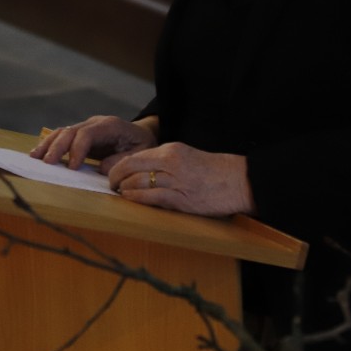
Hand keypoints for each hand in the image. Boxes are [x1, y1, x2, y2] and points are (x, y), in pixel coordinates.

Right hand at [30, 115, 156, 169]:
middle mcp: (95, 123)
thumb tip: (101, 167)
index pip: (87, 134)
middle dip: (57, 147)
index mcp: (110, 126)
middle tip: (47, 163)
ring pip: (63, 131)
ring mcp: (86, 127)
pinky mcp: (80, 135)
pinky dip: (50, 144)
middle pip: (71, 131)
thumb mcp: (140, 153)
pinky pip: (62, 137)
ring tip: (35, 157)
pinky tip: (38, 154)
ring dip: (48, 144)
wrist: (142, 134)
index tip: (73, 167)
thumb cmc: (142, 144)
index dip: (77, 149)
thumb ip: (122, 160)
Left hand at [106, 142, 254, 217]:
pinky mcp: (181, 199)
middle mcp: (171, 162)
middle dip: (115, 177)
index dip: (118, 166)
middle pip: (131, 167)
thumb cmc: (215, 172)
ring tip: (120, 194)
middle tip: (111, 184)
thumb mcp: (187, 158)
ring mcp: (176, 180)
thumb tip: (142, 172)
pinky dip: (135, 199)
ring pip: (137, 182)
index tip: (111, 173)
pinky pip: (150, 197)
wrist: (240, 181)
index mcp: (172, 150)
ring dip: (124, 190)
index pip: (135, 156)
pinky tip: (129, 200)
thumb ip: (165, 163)